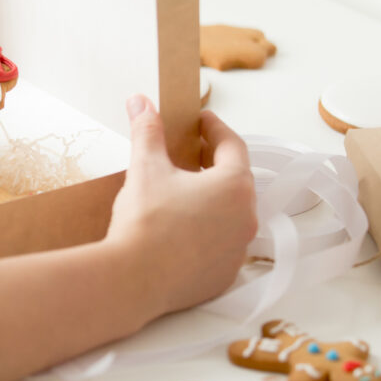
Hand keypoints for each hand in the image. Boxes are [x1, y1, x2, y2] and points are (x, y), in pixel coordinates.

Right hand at [106, 95, 256, 315]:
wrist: (134, 279)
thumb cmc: (145, 220)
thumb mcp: (145, 167)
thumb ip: (147, 131)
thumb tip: (141, 101)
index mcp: (234, 185)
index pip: (232, 145)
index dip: (213, 128)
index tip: (199, 120)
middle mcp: (246, 217)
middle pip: (234, 180)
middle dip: (212, 163)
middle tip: (188, 153)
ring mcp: (238, 250)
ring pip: (229, 214)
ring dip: (211, 200)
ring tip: (182, 193)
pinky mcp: (224, 276)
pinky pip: (221, 245)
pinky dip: (206, 233)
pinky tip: (181, 230)